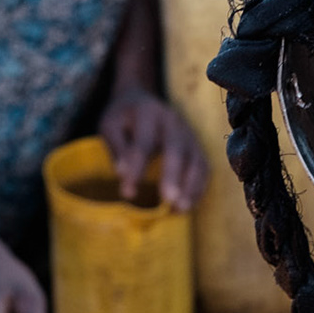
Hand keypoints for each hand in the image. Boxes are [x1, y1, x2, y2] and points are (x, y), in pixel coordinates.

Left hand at [100, 87, 207, 210]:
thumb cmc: (123, 120)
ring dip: (191, 186)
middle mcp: (173, 122)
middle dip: (173, 174)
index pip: (144, 142)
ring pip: (196, 160)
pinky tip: (185, 207)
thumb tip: (123, 174)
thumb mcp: (110, 126)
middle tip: (169, 199)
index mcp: (148, 113)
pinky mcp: (197, 148)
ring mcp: (189, 135)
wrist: (142, 102)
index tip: (128, 193)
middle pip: (176, 148)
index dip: (137, 167)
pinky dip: (197, 189)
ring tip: (180, 210)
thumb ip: (117, 148)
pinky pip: (203, 169)